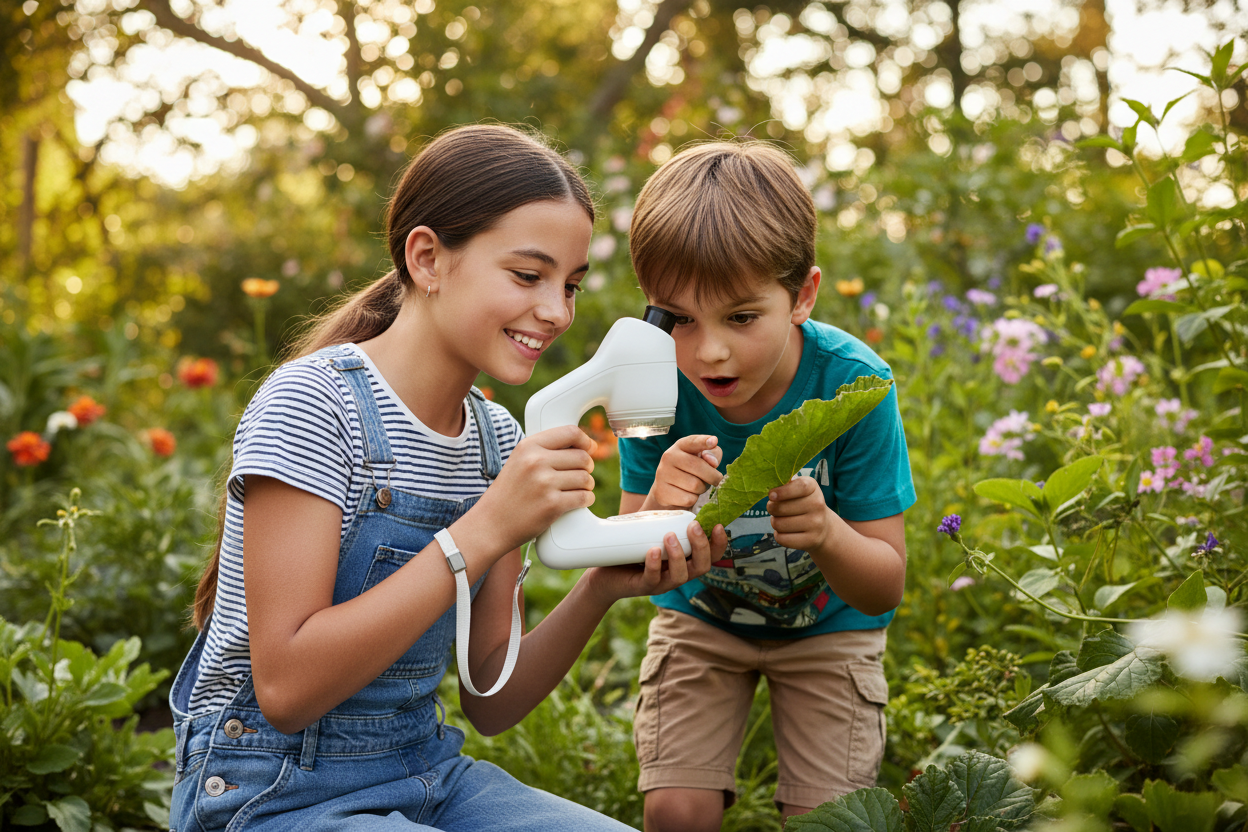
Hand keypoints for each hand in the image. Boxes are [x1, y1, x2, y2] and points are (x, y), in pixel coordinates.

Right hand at [473, 425, 596, 552]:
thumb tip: (582, 446)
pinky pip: (584, 497)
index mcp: (528, 446)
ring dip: (587, 485)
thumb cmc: (509, 493)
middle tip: (580, 475)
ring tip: (577, 489)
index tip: (589, 448)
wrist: (491, 524)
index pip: (570, 433)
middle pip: (582, 457)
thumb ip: (544, 451)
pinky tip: (580, 500)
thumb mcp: (519, 462)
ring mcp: (544, 483)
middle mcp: (536, 461)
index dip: (585, 441)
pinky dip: (586, 499)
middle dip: (587, 467)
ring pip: (586, 478)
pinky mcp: (552, 505)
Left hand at [586, 520, 727, 601]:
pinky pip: (653, 579)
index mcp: (685, 559)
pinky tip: (652, 551)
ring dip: (678, 555)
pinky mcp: (643, 586)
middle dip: (701, 547)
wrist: (605, 570)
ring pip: (681, 576)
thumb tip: (678, 488)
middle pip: (702, 566)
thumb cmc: (633, 547)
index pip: (711, 555)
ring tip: (669, 536)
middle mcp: (678, 572)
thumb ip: (666, 518)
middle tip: (694, 527)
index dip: (719, 543)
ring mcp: (662, 582)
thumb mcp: (653, 530)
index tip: (718, 524)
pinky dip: (654, 565)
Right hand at [646, 435, 723, 509]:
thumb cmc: (691, 472)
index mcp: (681, 445)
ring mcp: (663, 474)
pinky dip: (693, 499)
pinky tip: (687, 494)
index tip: (714, 441)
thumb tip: (712, 462)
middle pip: (699, 467)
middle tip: (715, 480)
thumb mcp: (704, 460)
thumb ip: (713, 455)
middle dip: (713, 477)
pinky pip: (688, 499)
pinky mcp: (662, 492)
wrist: (668, 491)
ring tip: (696, 486)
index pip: (693, 442)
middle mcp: (668, 457)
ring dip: (702, 489)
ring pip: (695, 485)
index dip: (704, 441)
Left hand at [766, 476, 835, 552]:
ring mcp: (816, 524)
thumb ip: (785, 485)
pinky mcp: (812, 540)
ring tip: (782, 520)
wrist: (824, 527)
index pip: (800, 487)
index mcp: (813, 488)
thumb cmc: (803, 504)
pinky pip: (782, 538)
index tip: (771, 495)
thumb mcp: (798, 489)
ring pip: (779, 524)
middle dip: (771, 508)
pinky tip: (785, 531)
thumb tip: (771, 489)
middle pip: (780, 508)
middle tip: (775, 509)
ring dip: (775, 522)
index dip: (783, 491)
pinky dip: (778, 535)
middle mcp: (818, 505)